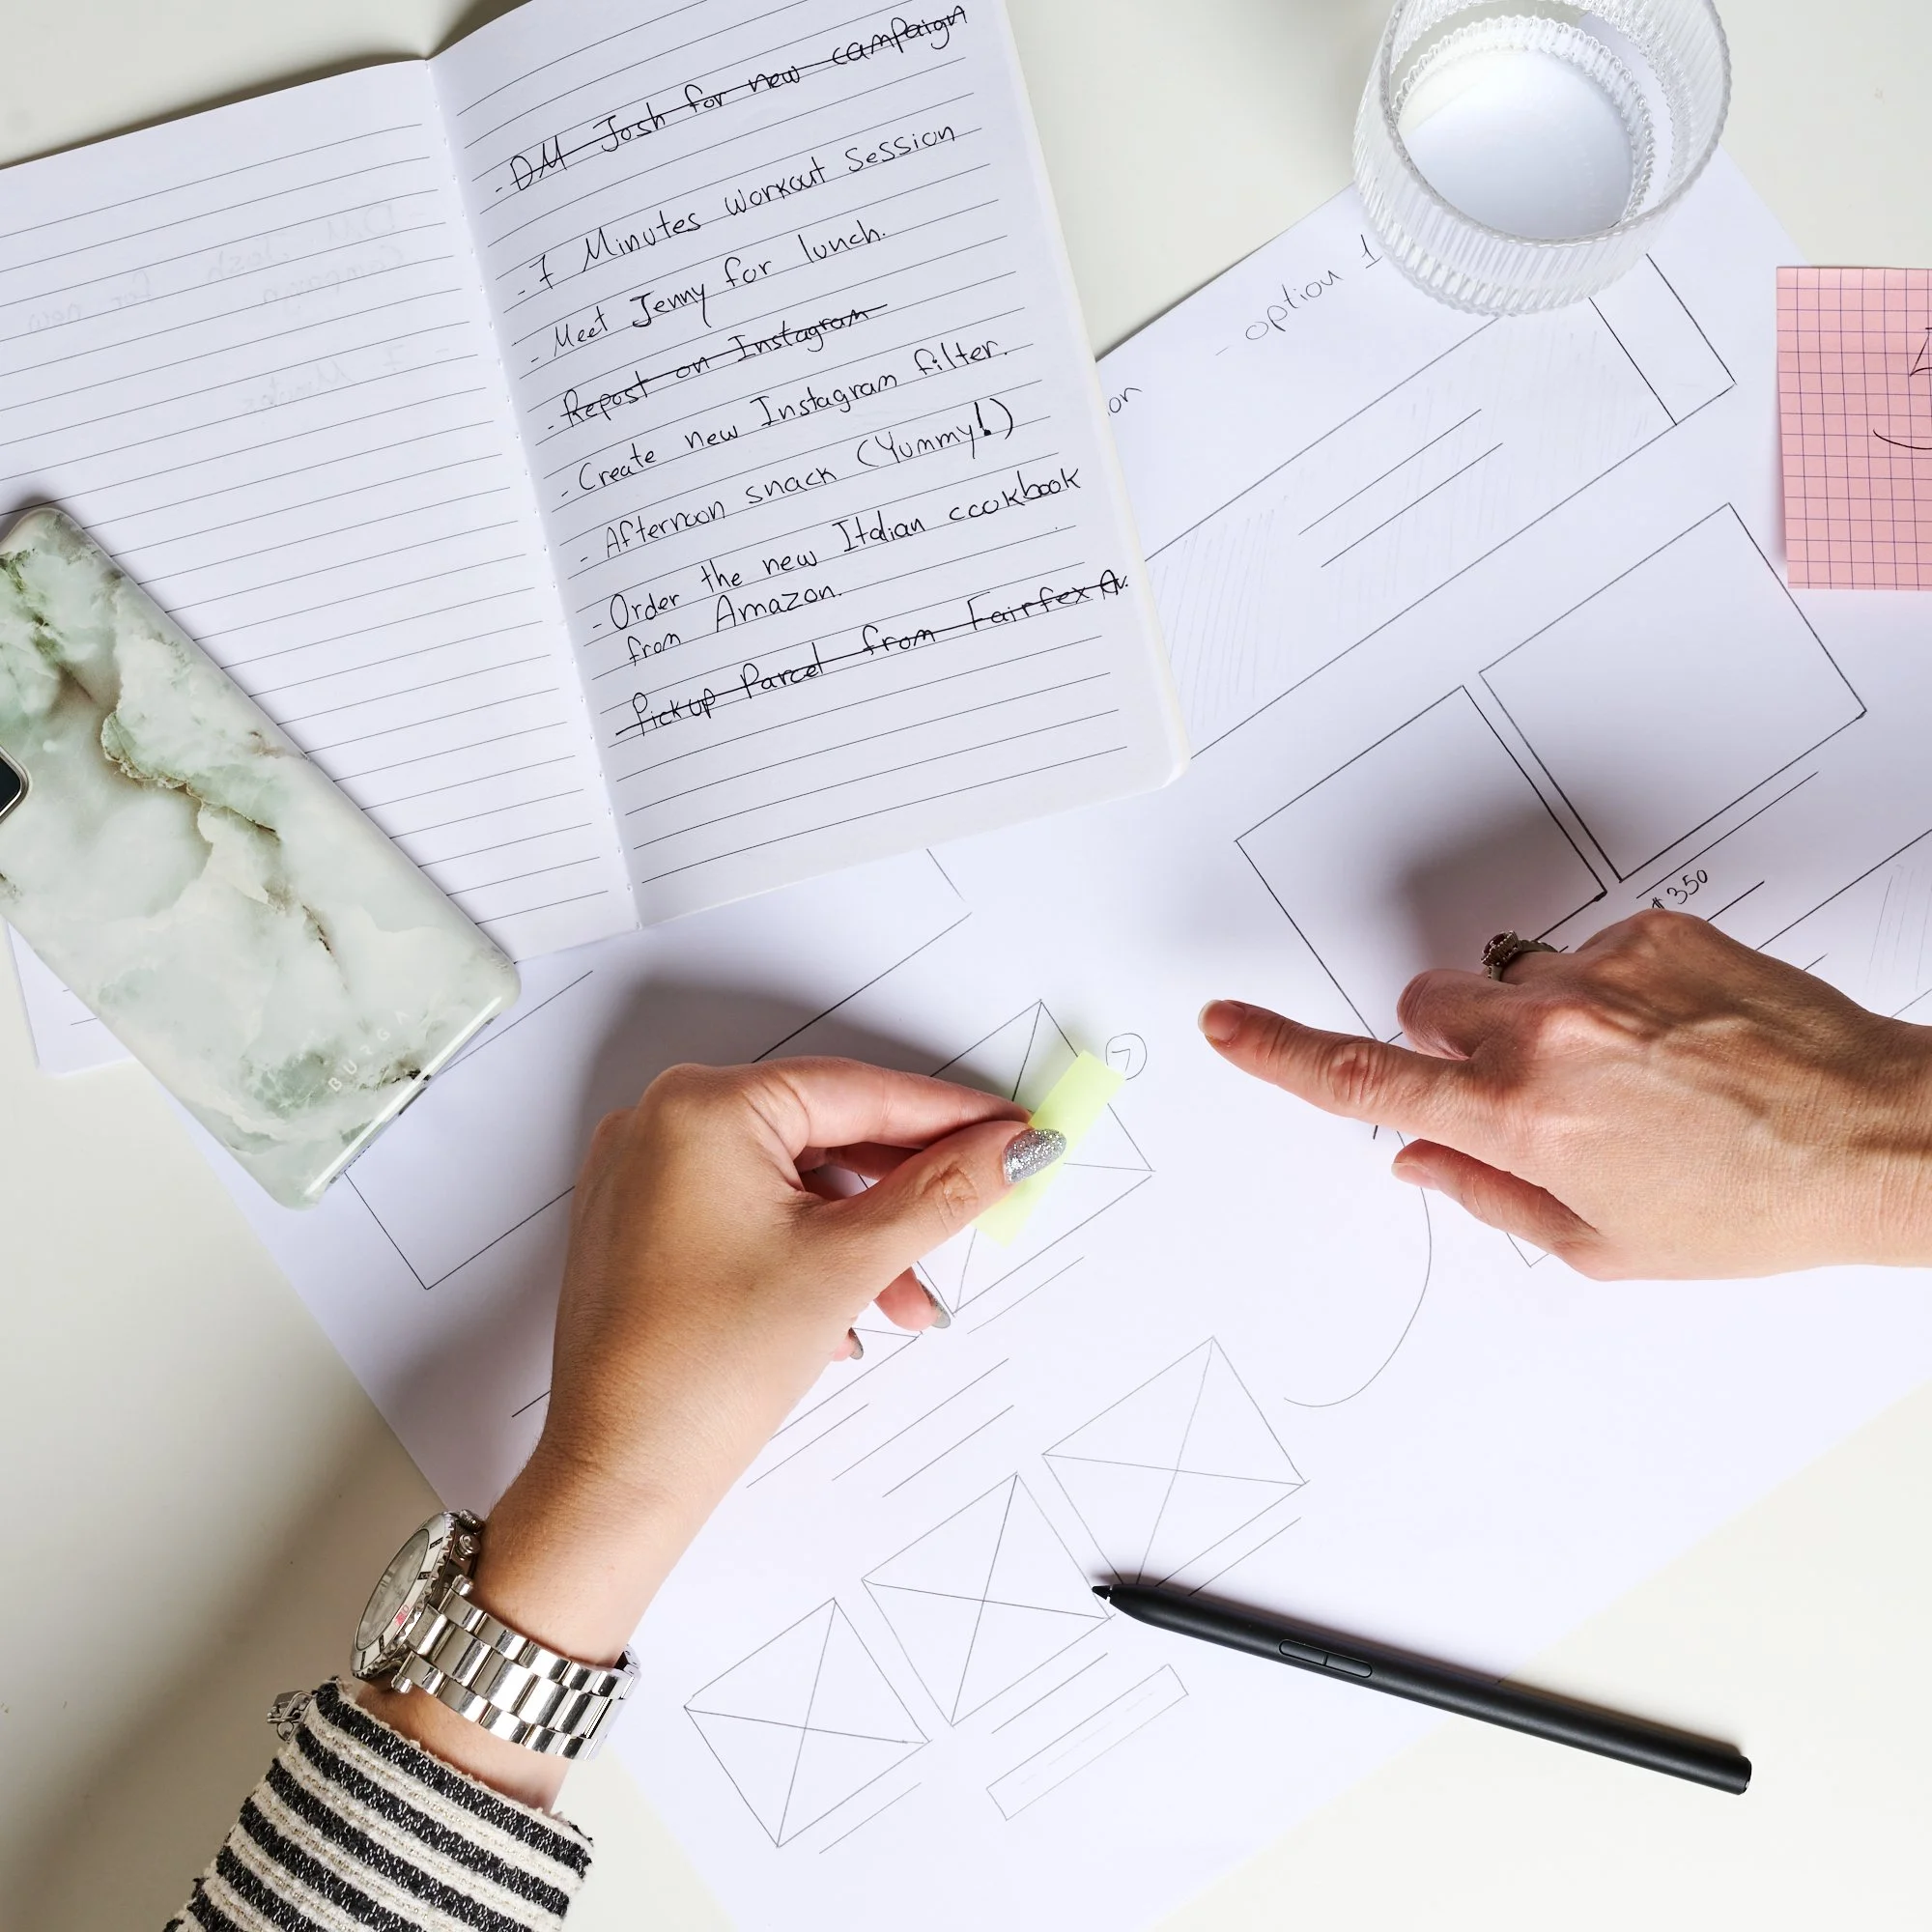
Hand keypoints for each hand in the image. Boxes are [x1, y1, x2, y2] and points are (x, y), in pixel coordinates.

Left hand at [365, 1057, 1046, 1803]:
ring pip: (790, 1180)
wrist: (620, 1471)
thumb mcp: (850, 1261)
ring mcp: (644, 1174)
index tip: (1011, 1129)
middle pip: (824, 1132)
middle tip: (975, 1206)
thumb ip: (944, 1190)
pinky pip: (748, 1209)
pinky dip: (806, 1248)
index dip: (950, 1116)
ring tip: (903, 1299)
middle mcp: (662, 1122)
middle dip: (904, 1190)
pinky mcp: (641, 1224)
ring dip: (860, 1234)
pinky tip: (841, 1311)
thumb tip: (1008, 1148)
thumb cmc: (702, 1369)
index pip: (859, 1092)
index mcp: (704, 1105)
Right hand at [1202, 910, 1931, 1280]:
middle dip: (1449, 1043)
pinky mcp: (1653, 931)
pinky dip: (1605, 993)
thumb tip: (1419, 1157)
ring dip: (1533, 1019)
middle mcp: (1547, 1031)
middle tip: (1519, 1092)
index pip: (1362, 1078)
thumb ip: (1485, 1192)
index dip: (1278, 1052)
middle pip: (1428, 1004)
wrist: (1880, 1137)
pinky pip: (1585, 953)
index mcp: (1520, 1119)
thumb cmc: (1753, 1206)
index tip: (1228, 1025)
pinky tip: (1668, 1040)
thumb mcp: (1601, 1242)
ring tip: (1623, 1071)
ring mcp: (1602, 972)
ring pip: (1507, 979)